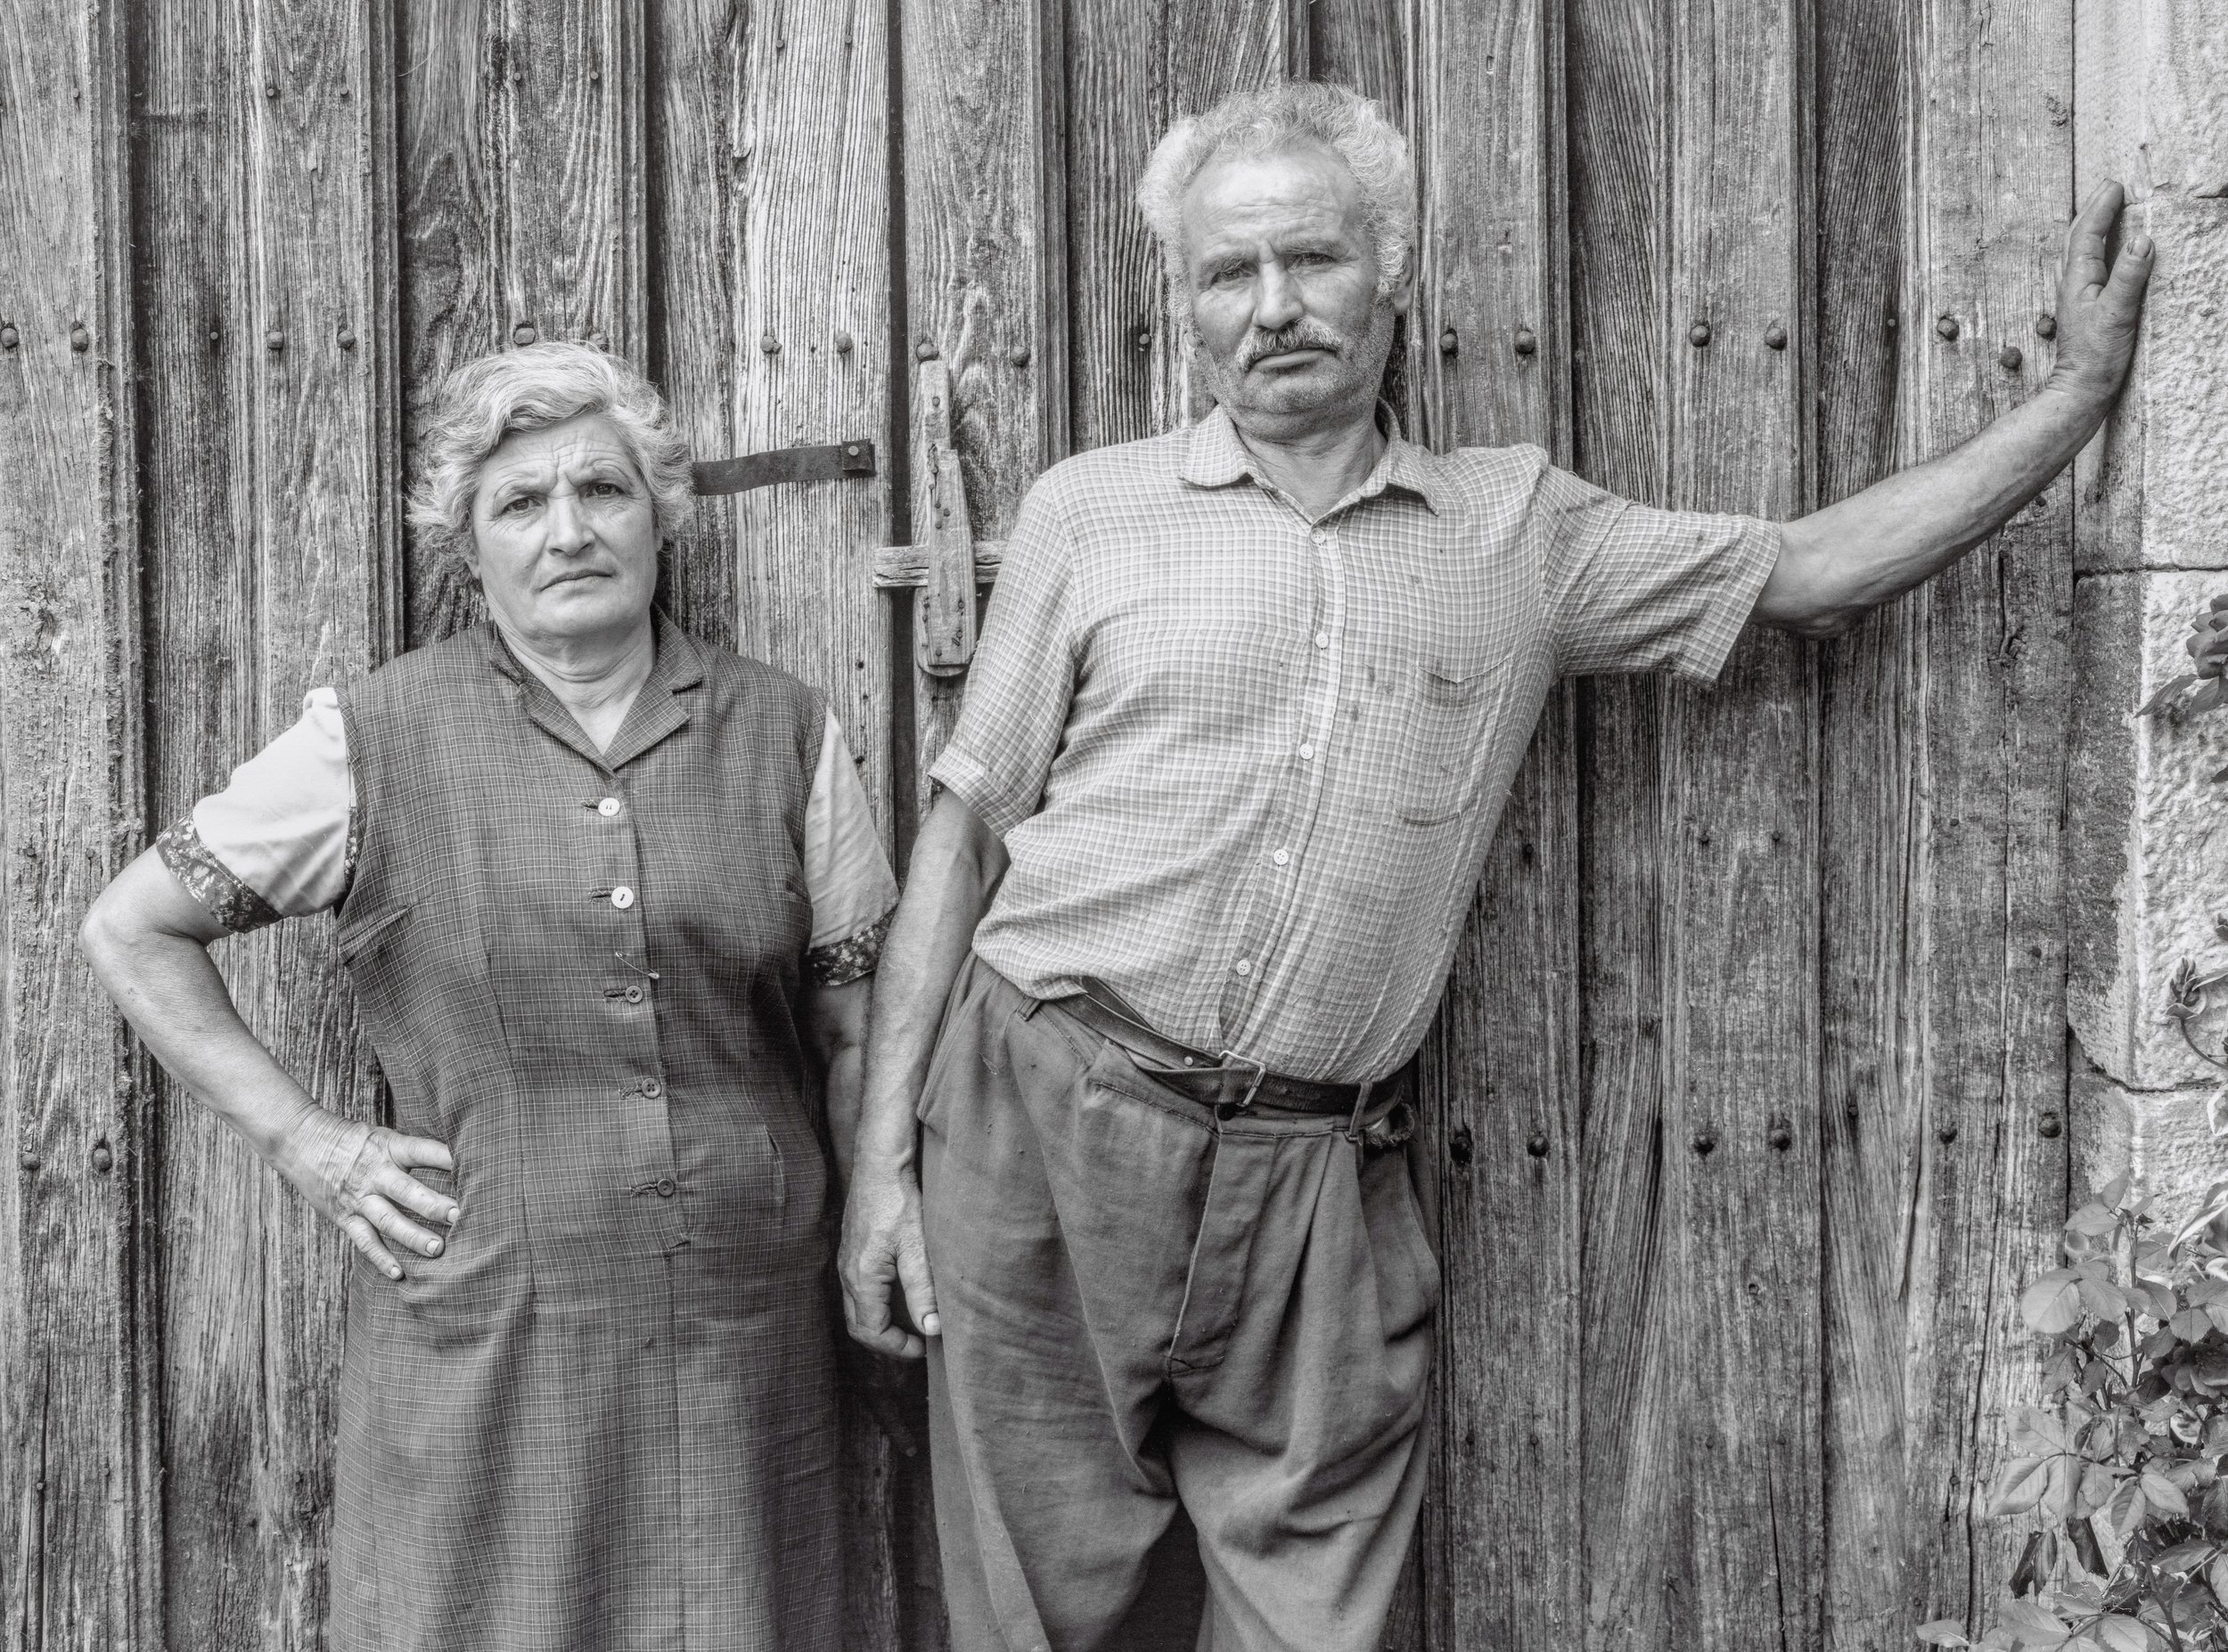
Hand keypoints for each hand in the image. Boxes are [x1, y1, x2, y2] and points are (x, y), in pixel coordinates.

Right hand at [273, 1107, 457, 1280]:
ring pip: (389, 1220)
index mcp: (389, 1147)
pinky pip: (365, 1240)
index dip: (448, 1159)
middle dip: (434, 1205)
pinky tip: (399, 1273)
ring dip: (413, 1236)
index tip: (476, 1168)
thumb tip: (456, 1161)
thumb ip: (412, 1150)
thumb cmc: (352, 1137)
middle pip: (408, 1191)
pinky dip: (381, 1258)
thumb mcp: (383, 1134)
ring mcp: (359, 1197)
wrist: (299, 1139)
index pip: (424, 1151)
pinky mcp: (344, 1216)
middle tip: (460, 1216)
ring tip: (438, 1249)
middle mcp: (375, 1173)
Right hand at [837, 1164, 939, 1357]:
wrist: (880, 1163)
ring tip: (911, 1324)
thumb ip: (923, 1291)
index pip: (871, 1332)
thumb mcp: (917, 1248)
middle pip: (859, 1325)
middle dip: (887, 1341)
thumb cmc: (898, 1200)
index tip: (923, 1348)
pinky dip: (876, 1304)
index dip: (897, 1347)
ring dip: (881, 1323)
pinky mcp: (852, 1250)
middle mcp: (847, 1273)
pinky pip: (858, 1289)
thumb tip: (932, 1328)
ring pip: (857, 1308)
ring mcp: (846, 1261)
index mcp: (861, 1278)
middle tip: (917, 1343)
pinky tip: (900, 1296)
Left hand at [2047, 180, 2155, 404]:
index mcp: (2077, 280)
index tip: (2116, 186)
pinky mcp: (2086, 307)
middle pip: (2079, 238)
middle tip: (2111, 187)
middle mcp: (2073, 284)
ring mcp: (2078, 296)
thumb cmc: (2097, 357)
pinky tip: (2107, 252)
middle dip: (2095, 210)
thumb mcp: (2117, 314)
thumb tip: (2143, 239)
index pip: (2087, 234)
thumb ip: (2128, 276)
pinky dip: (2100, 249)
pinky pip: (2091, 267)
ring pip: (2082, 251)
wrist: (2081, 390)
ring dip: (2095, 226)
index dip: (2102, 208)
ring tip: (2108, 208)